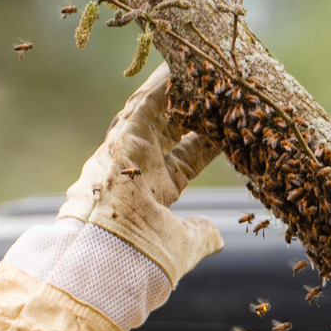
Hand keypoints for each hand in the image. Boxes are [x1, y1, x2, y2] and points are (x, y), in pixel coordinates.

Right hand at [57, 66, 221, 283]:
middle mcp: (138, 169)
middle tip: (210, 88)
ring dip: (176, 89)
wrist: (108, 266)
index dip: (203, 142)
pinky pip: (144, 104)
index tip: (222, 126)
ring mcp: (126, 153)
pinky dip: (161, 85)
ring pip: (155, 111)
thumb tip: (217, 238)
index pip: (185, 159)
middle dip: (190, 109)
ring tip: (195, 65)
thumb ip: (201, 236)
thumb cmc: (142, 264)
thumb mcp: (183, 247)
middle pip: (169, 128)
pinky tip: (180, 64)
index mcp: (154, 192)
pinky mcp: (121, 141)